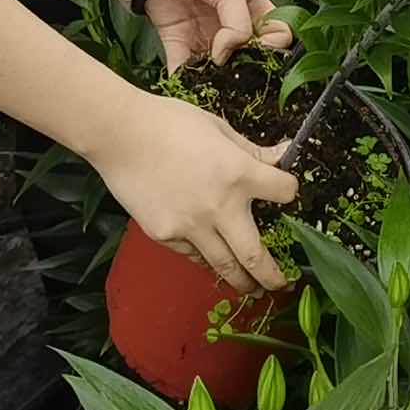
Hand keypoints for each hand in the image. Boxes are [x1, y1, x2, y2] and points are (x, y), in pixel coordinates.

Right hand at [94, 94, 299, 296]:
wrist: (120, 134)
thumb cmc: (169, 122)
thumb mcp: (217, 128)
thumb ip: (251, 150)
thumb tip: (281, 153)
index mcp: (239, 173)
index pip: (283, 192)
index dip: (289, 191)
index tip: (286, 194)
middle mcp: (220, 207)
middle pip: (255, 256)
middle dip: (272, 277)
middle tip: (281, 285)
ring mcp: (191, 226)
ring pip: (223, 266)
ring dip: (241, 281)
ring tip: (251, 288)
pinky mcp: (165, 235)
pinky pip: (193, 254)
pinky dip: (205, 257)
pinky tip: (211, 258)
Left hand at [144, 0, 291, 73]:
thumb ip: (237, 24)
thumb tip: (225, 57)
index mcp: (254, 9)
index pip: (278, 36)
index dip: (272, 47)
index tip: (256, 50)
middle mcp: (233, 28)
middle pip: (249, 60)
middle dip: (242, 71)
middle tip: (230, 71)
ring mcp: (207, 38)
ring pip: (217, 71)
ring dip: (212, 81)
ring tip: (207, 84)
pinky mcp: (180, 44)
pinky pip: (183, 70)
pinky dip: (183, 81)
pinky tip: (184, 86)